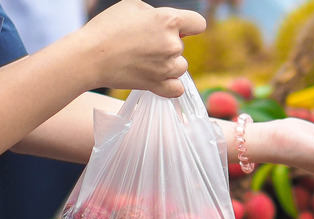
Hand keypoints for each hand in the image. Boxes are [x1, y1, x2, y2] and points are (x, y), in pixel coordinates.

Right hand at [76, 0, 205, 96]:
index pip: (198, 23)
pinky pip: (177, 88)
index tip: (183, 29)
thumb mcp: (131, 5)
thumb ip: (154, 12)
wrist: (89, 56)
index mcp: (168, 20)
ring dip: (168, 64)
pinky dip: (170, 85)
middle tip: (142, 44)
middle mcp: (172, 44)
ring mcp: (167, 67)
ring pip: (181, 67)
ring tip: (145, 60)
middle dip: (166, 44)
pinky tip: (158, 78)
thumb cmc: (106, 27)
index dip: (190, 25)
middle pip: (182, 46)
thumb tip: (166, 21)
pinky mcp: (159, 85)